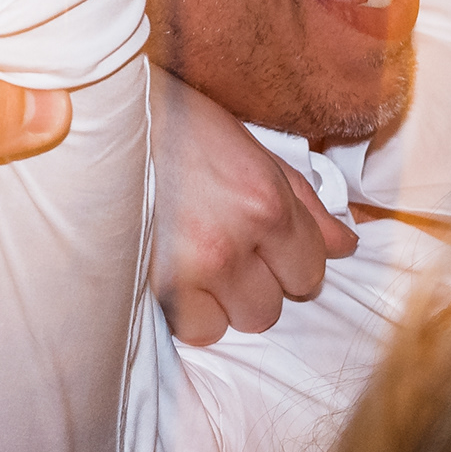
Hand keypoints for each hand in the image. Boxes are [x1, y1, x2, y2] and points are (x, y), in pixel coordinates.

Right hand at [152, 72, 354, 345]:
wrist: (104, 122)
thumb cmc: (180, 127)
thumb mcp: (252, 148)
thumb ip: (304, 201)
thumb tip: (346, 246)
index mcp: (265, 200)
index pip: (310, 271)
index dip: (291, 263)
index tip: (267, 247)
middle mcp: (235, 240)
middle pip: (274, 306)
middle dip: (259, 285)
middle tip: (230, 252)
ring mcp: (193, 268)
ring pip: (239, 322)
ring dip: (226, 301)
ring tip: (201, 262)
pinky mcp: (156, 286)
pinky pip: (197, 329)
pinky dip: (192, 311)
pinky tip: (177, 275)